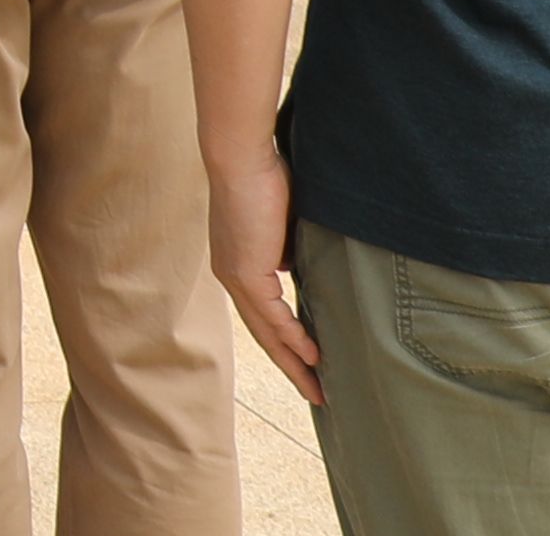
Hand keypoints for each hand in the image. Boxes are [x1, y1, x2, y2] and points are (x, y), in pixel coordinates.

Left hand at [209, 140, 322, 401]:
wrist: (242, 156)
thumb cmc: (264, 176)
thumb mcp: (280, 222)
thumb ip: (284, 248)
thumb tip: (292, 266)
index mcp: (237, 263)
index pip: (262, 314)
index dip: (285, 341)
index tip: (309, 363)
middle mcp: (231, 275)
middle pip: (263, 333)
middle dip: (291, 366)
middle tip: (315, 393)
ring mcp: (236, 276)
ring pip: (267, 332)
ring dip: (294, 363)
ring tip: (318, 389)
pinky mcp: (246, 271)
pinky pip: (273, 316)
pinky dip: (293, 338)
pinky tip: (313, 357)